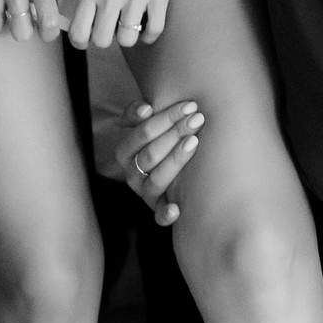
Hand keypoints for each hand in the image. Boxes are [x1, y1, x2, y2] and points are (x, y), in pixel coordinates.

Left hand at [63, 0, 178, 50]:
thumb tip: (87, 19)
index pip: (78, 32)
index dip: (81, 41)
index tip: (86, 37)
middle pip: (102, 41)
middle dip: (104, 39)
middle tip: (109, 29)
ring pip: (127, 39)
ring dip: (128, 37)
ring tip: (129, 25)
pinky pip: (154, 30)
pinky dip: (149, 35)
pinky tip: (146, 26)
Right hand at [114, 97, 205, 226]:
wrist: (160, 159)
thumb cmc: (156, 136)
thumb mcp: (141, 123)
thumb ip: (136, 113)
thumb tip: (145, 109)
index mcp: (124, 151)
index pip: (143, 133)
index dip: (166, 118)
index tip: (189, 106)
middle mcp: (131, 173)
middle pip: (151, 154)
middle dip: (176, 133)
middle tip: (197, 119)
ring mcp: (144, 192)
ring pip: (157, 179)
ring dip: (176, 160)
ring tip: (194, 142)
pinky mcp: (158, 208)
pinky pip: (159, 216)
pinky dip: (166, 214)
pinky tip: (177, 209)